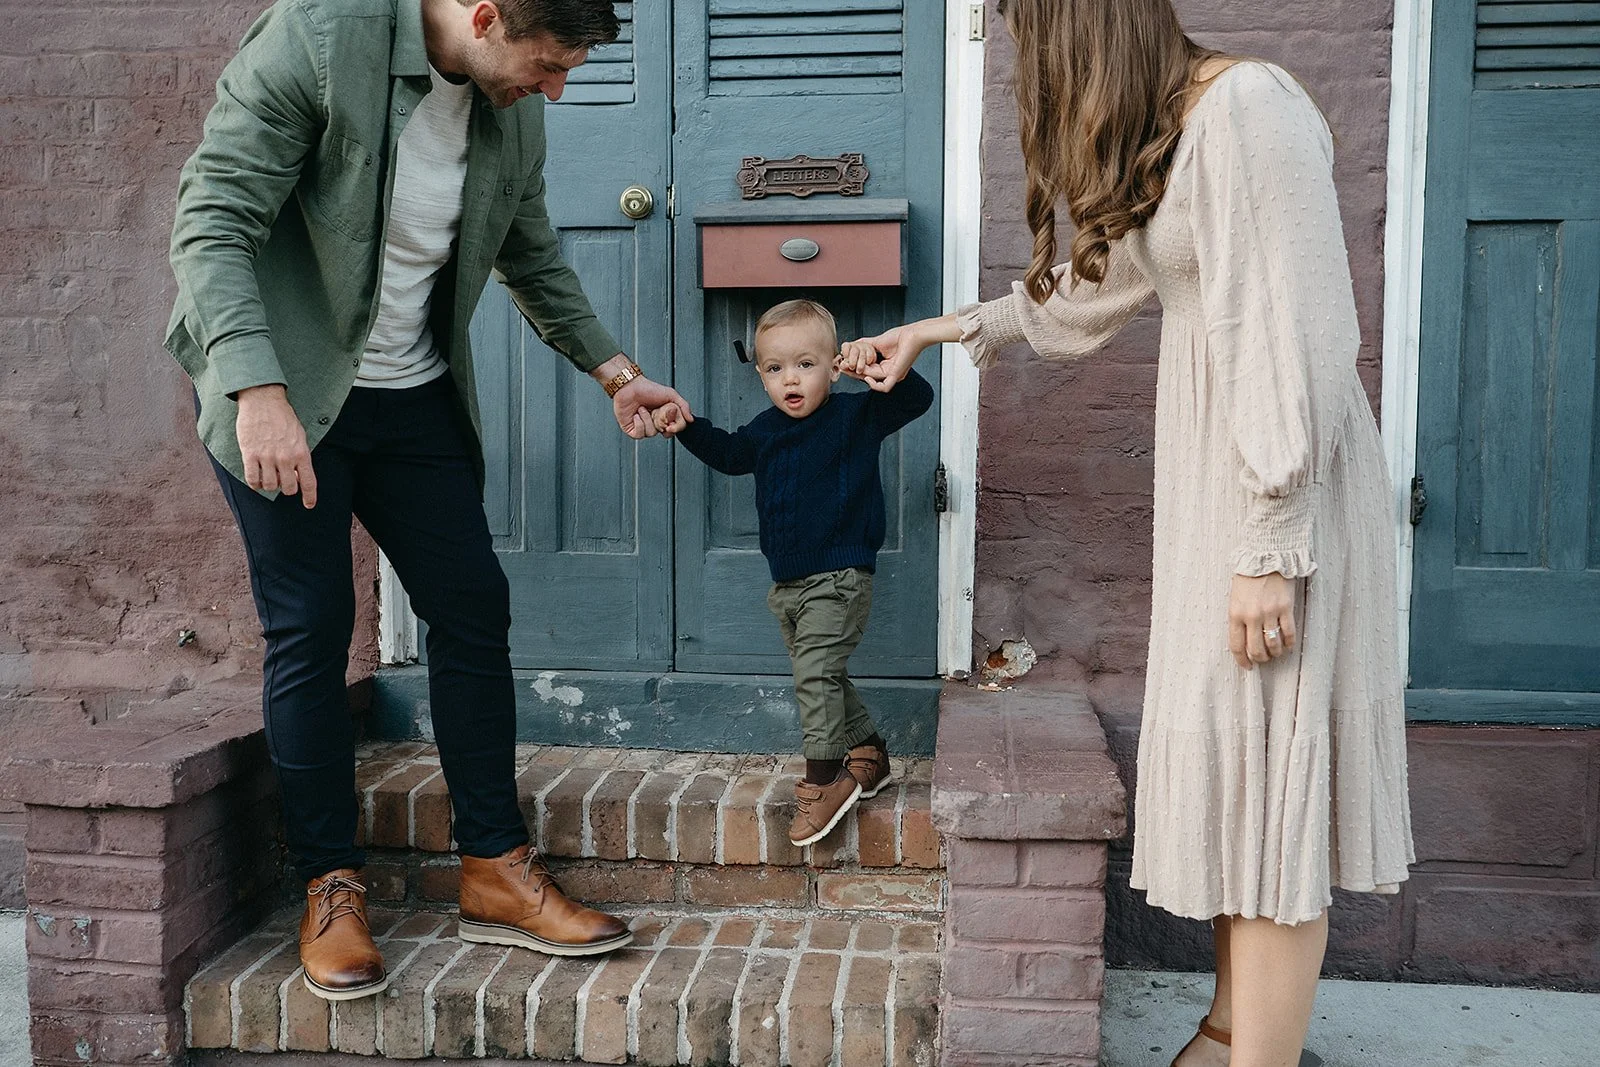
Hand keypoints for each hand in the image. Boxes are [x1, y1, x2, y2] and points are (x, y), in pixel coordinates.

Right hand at [236, 384, 316, 506]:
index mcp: (301, 453)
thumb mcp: (300, 436)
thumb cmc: (283, 418)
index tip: (308, 505)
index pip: (309, 482)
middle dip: (286, 488)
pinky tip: (256, 478)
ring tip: (268, 475)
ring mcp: (267, 457)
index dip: (309, 497)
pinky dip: (255, 483)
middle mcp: (286, 458)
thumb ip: (300, 457)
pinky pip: (252, 480)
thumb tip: (297, 476)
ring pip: (270, 486)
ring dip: (269, 485)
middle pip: (288, 489)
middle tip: (282, 479)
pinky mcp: (250, 454)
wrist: (263, 401)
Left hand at [592, 354, 692, 438]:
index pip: (676, 429)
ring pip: (652, 434)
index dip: (675, 428)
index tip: (672, 424)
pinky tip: (636, 414)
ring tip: (642, 408)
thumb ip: (684, 406)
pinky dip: (639, 423)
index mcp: (666, 417)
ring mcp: (644, 427)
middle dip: (662, 423)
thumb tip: (691, 419)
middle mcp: (656, 423)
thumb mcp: (671, 395)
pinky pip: (639, 435)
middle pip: (666, 434)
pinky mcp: (632, 430)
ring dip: (647, 419)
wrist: (630, 386)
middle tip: (657, 412)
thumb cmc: (649, 389)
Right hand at [841, 315, 955, 392]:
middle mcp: (888, 374)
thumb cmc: (900, 336)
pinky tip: (867, 377)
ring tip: (852, 367)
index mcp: (885, 367)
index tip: (844, 362)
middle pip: (867, 377)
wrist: (913, 334)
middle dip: (853, 372)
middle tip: (843, 366)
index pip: (866, 371)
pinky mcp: (896, 375)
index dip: (854, 368)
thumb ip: (864, 345)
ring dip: (860, 374)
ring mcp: (893, 376)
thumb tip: (851, 345)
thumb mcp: (877, 342)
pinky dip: (874, 385)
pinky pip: (884, 387)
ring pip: (872, 380)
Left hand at [1228, 573, 1296, 668]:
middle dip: (1260, 659)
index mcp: (1235, 614)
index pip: (1236, 645)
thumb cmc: (1248, 576)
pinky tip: (1288, 645)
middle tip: (1263, 659)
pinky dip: (1289, 643)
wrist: (1266, 557)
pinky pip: (1288, 633)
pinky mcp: (1285, 608)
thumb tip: (1244, 640)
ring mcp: (1269, 613)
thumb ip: (1238, 618)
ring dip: (1275, 653)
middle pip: (1256, 650)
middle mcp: (1251, 616)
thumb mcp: (1235, 598)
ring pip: (1273, 645)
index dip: (1242, 660)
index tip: (1247, 666)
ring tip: (1276, 652)